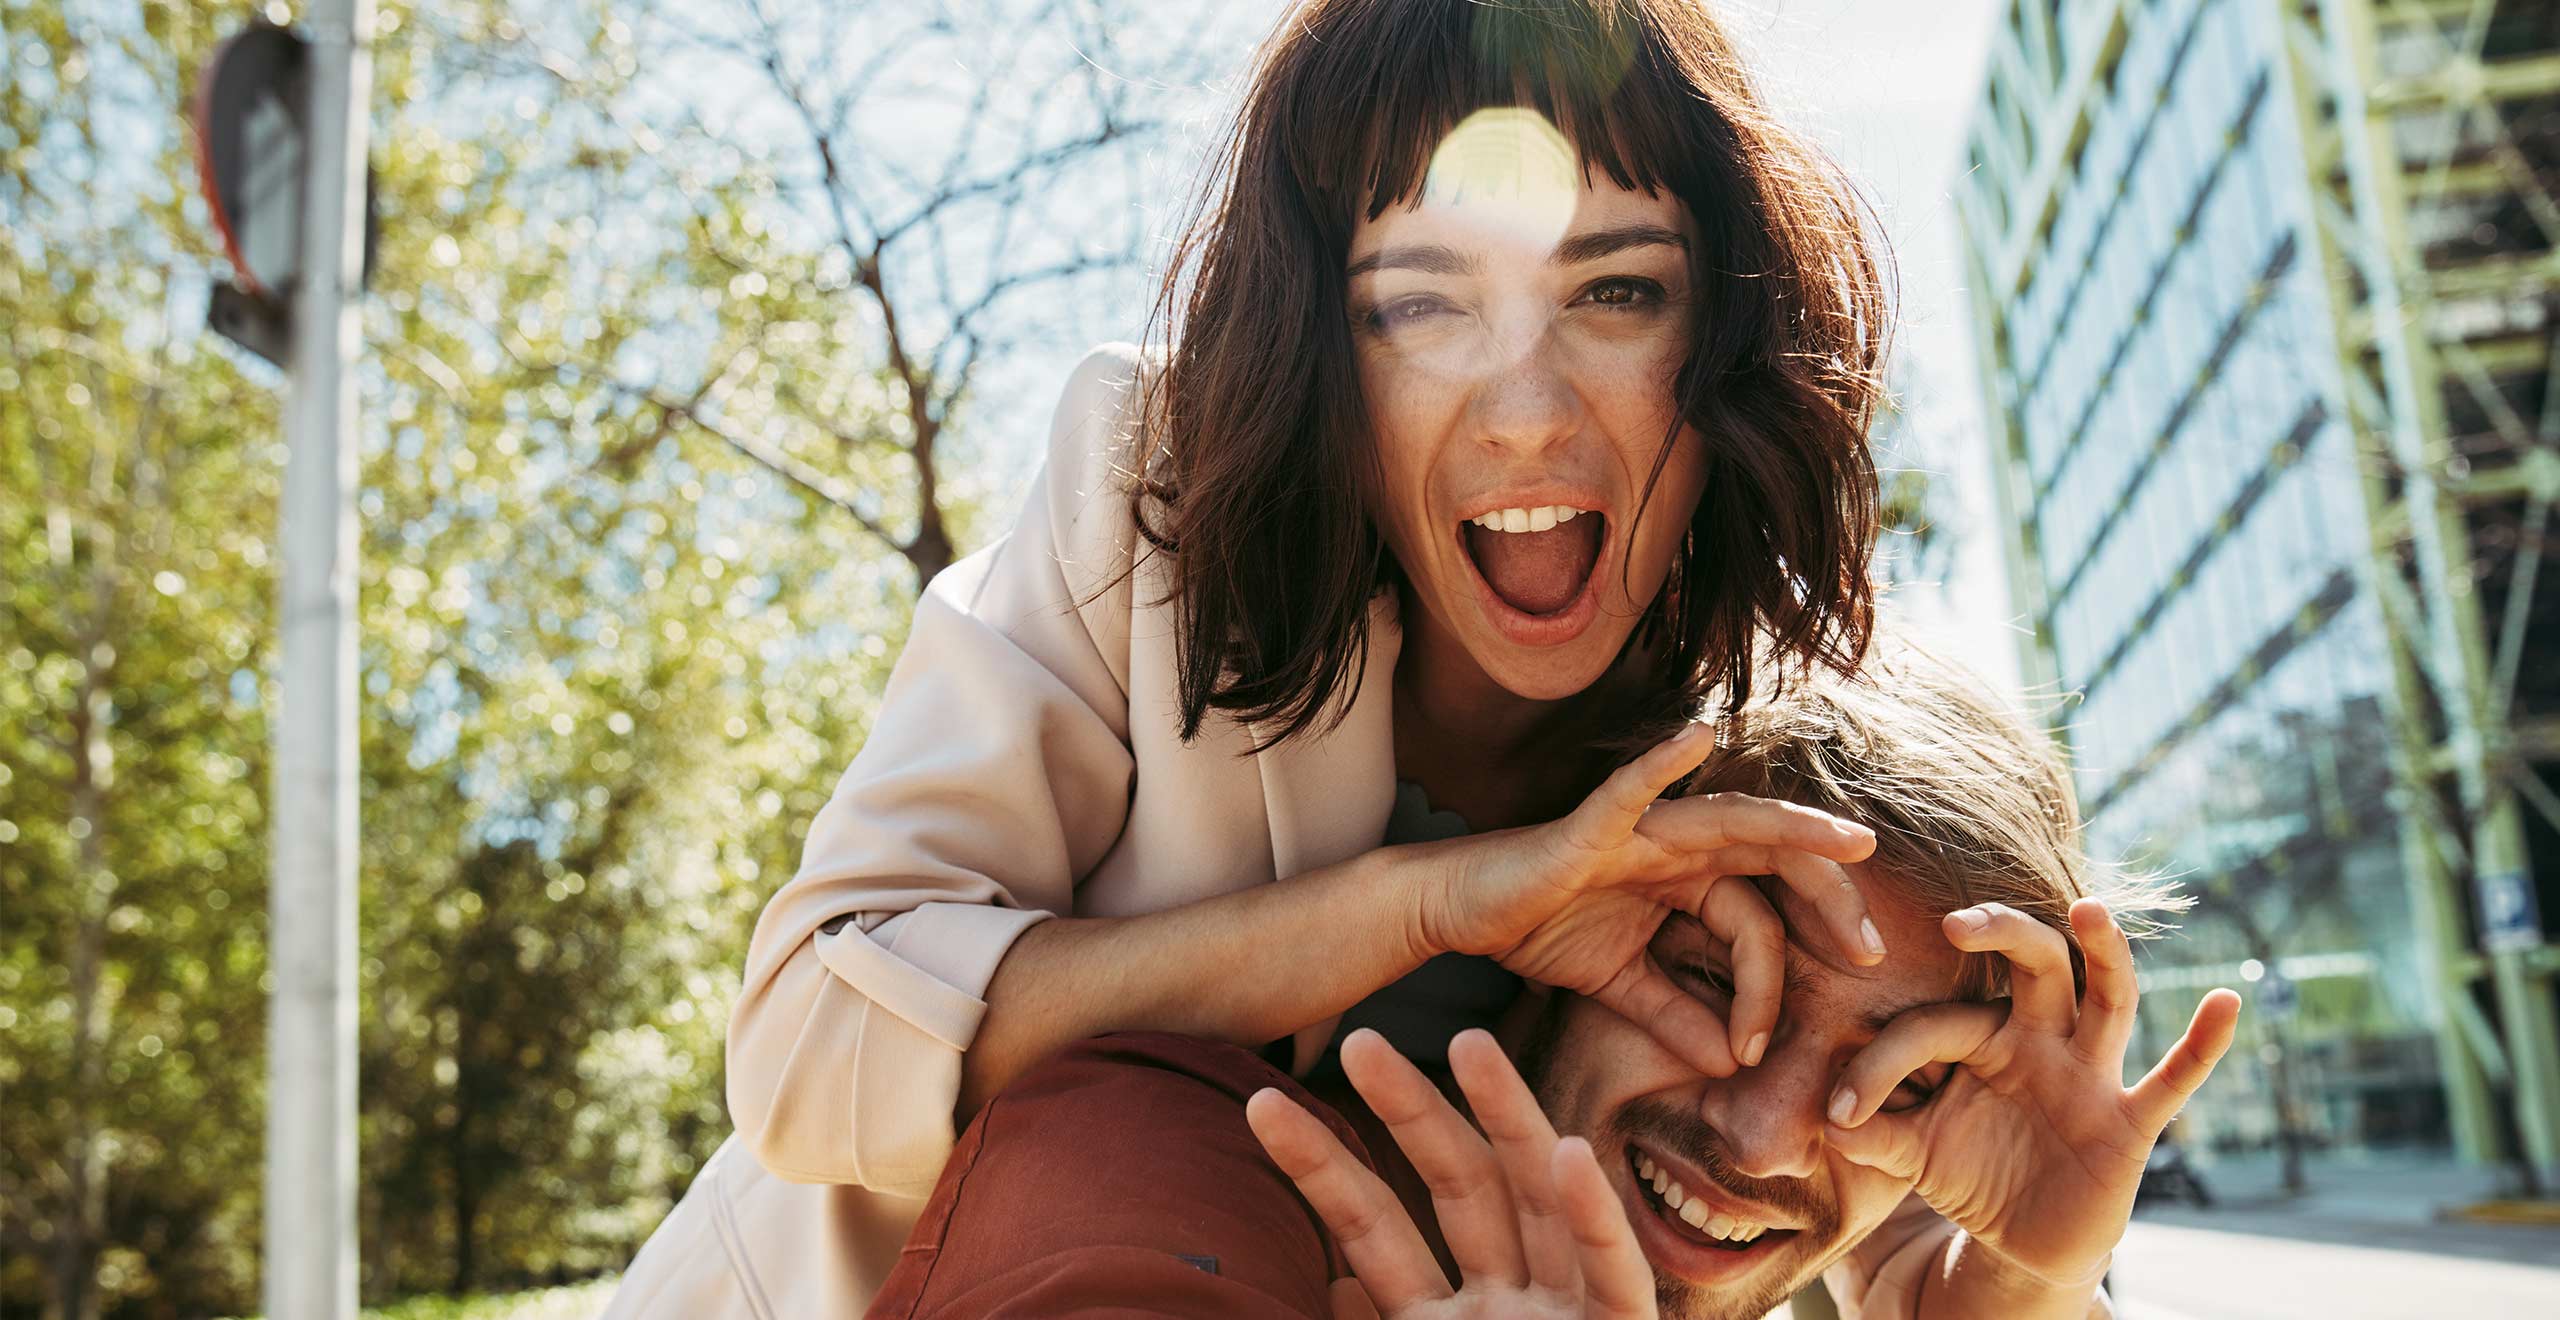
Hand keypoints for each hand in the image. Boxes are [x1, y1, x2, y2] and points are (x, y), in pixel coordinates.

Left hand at [1246, 1029, 1655, 1319]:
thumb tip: (1318, 1288)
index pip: (1373, 1230)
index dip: (1321, 1168)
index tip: (1262, 1106)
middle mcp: (1507, 1309)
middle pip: (1458, 1190)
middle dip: (1411, 1112)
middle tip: (1356, 1039)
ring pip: (1538, 1202)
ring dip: (1509, 1119)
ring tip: (1465, 1040)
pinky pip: (1614, 1274)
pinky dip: (1593, 1216)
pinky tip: (1569, 1153)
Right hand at [1414, 722, 1881, 1078]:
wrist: (1461, 911)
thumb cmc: (1539, 930)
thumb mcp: (1620, 986)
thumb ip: (1674, 1017)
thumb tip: (1729, 1064)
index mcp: (1689, 881)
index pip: (1757, 922)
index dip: (1775, 982)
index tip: (1761, 1048)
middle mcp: (1676, 847)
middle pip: (1774, 862)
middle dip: (1830, 901)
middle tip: (1872, 951)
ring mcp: (1639, 830)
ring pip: (1731, 821)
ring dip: (1793, 827)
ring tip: (1849, 842)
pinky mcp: (1589, 827)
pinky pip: (1629, 790)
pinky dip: (1661, 762)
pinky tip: (1699, 736)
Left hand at [1823, 899, 2243, 1293]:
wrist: (2020, 1239)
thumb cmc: (1966, 1172)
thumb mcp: (1909, 1153)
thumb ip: (1871, 1131)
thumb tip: (1827, 1119)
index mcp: (1982, 1034)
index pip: (1933, 1025)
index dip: (1880, 1066)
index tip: (1838, 1113)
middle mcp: (2039, 1039)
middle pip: (2034, 963)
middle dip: (2003, 933)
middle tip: (1958, 920)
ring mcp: (2089, 1075)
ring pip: (2106, 999)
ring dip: (2103, 954)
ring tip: (2089, 910)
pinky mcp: (2128, 1122)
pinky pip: (2172, 1080)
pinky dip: (2203, 1044)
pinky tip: (2229, 1000)